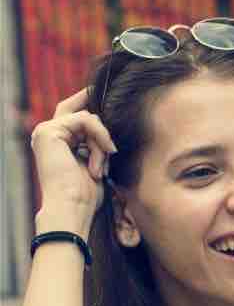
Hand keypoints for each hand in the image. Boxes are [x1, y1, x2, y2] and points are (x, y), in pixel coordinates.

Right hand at [29, 88, 113, 228]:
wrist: (73, 206)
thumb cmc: (86, 194)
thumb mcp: (96, 162)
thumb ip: (98, 143)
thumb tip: (115, 129)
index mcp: (56, 142)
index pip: (75, 114)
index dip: (91, 105)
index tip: (112, 100)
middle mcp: (47, 134)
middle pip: (79, 109)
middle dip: (100, 117)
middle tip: (116, 127)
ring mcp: (45, 131)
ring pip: (87, 118)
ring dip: (102, 140)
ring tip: (101, 166)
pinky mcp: (49, 132)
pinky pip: (85, 120)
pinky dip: (100, 136)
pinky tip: (104, 154)